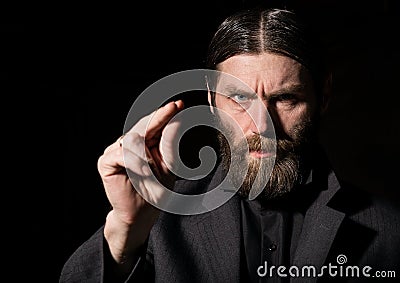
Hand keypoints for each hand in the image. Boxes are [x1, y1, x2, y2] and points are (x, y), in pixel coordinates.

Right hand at [98, 100, 183, 265]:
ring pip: (134, 139)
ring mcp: (116, 151)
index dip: (165, 113)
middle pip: (144, 125)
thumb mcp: (169, 165)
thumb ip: (170, 143)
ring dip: (148, 155)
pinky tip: (142, 172)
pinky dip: (135, 163)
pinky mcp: (106, 161)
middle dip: (160, 118)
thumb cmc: (155, 190)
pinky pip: (123, 153)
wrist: (141, 213)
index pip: (154, 124)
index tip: (179, 104)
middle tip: (174, 107)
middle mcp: (128, 143)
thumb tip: (177, 120)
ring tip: (152, 173)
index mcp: (144, 143)